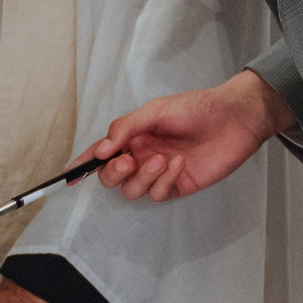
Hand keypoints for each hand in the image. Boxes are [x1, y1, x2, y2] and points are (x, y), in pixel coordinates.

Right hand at [86, 68, 291, 201]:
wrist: (234, 118)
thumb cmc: (197, 108)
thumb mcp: (156, 110)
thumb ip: (125, 128)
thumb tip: (100, 150)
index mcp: (132, 136)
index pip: (101, 154)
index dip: (82, 165)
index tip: (68, 176)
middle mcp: (141, 156)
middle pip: (111, 178)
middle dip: (113, 173)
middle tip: (127, 160)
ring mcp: (159, 173)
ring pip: (132, 191)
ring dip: (143, 177)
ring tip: (162, 159)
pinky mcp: (178, 186)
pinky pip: (159, 194)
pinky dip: (164, 181)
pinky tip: (178, 164)